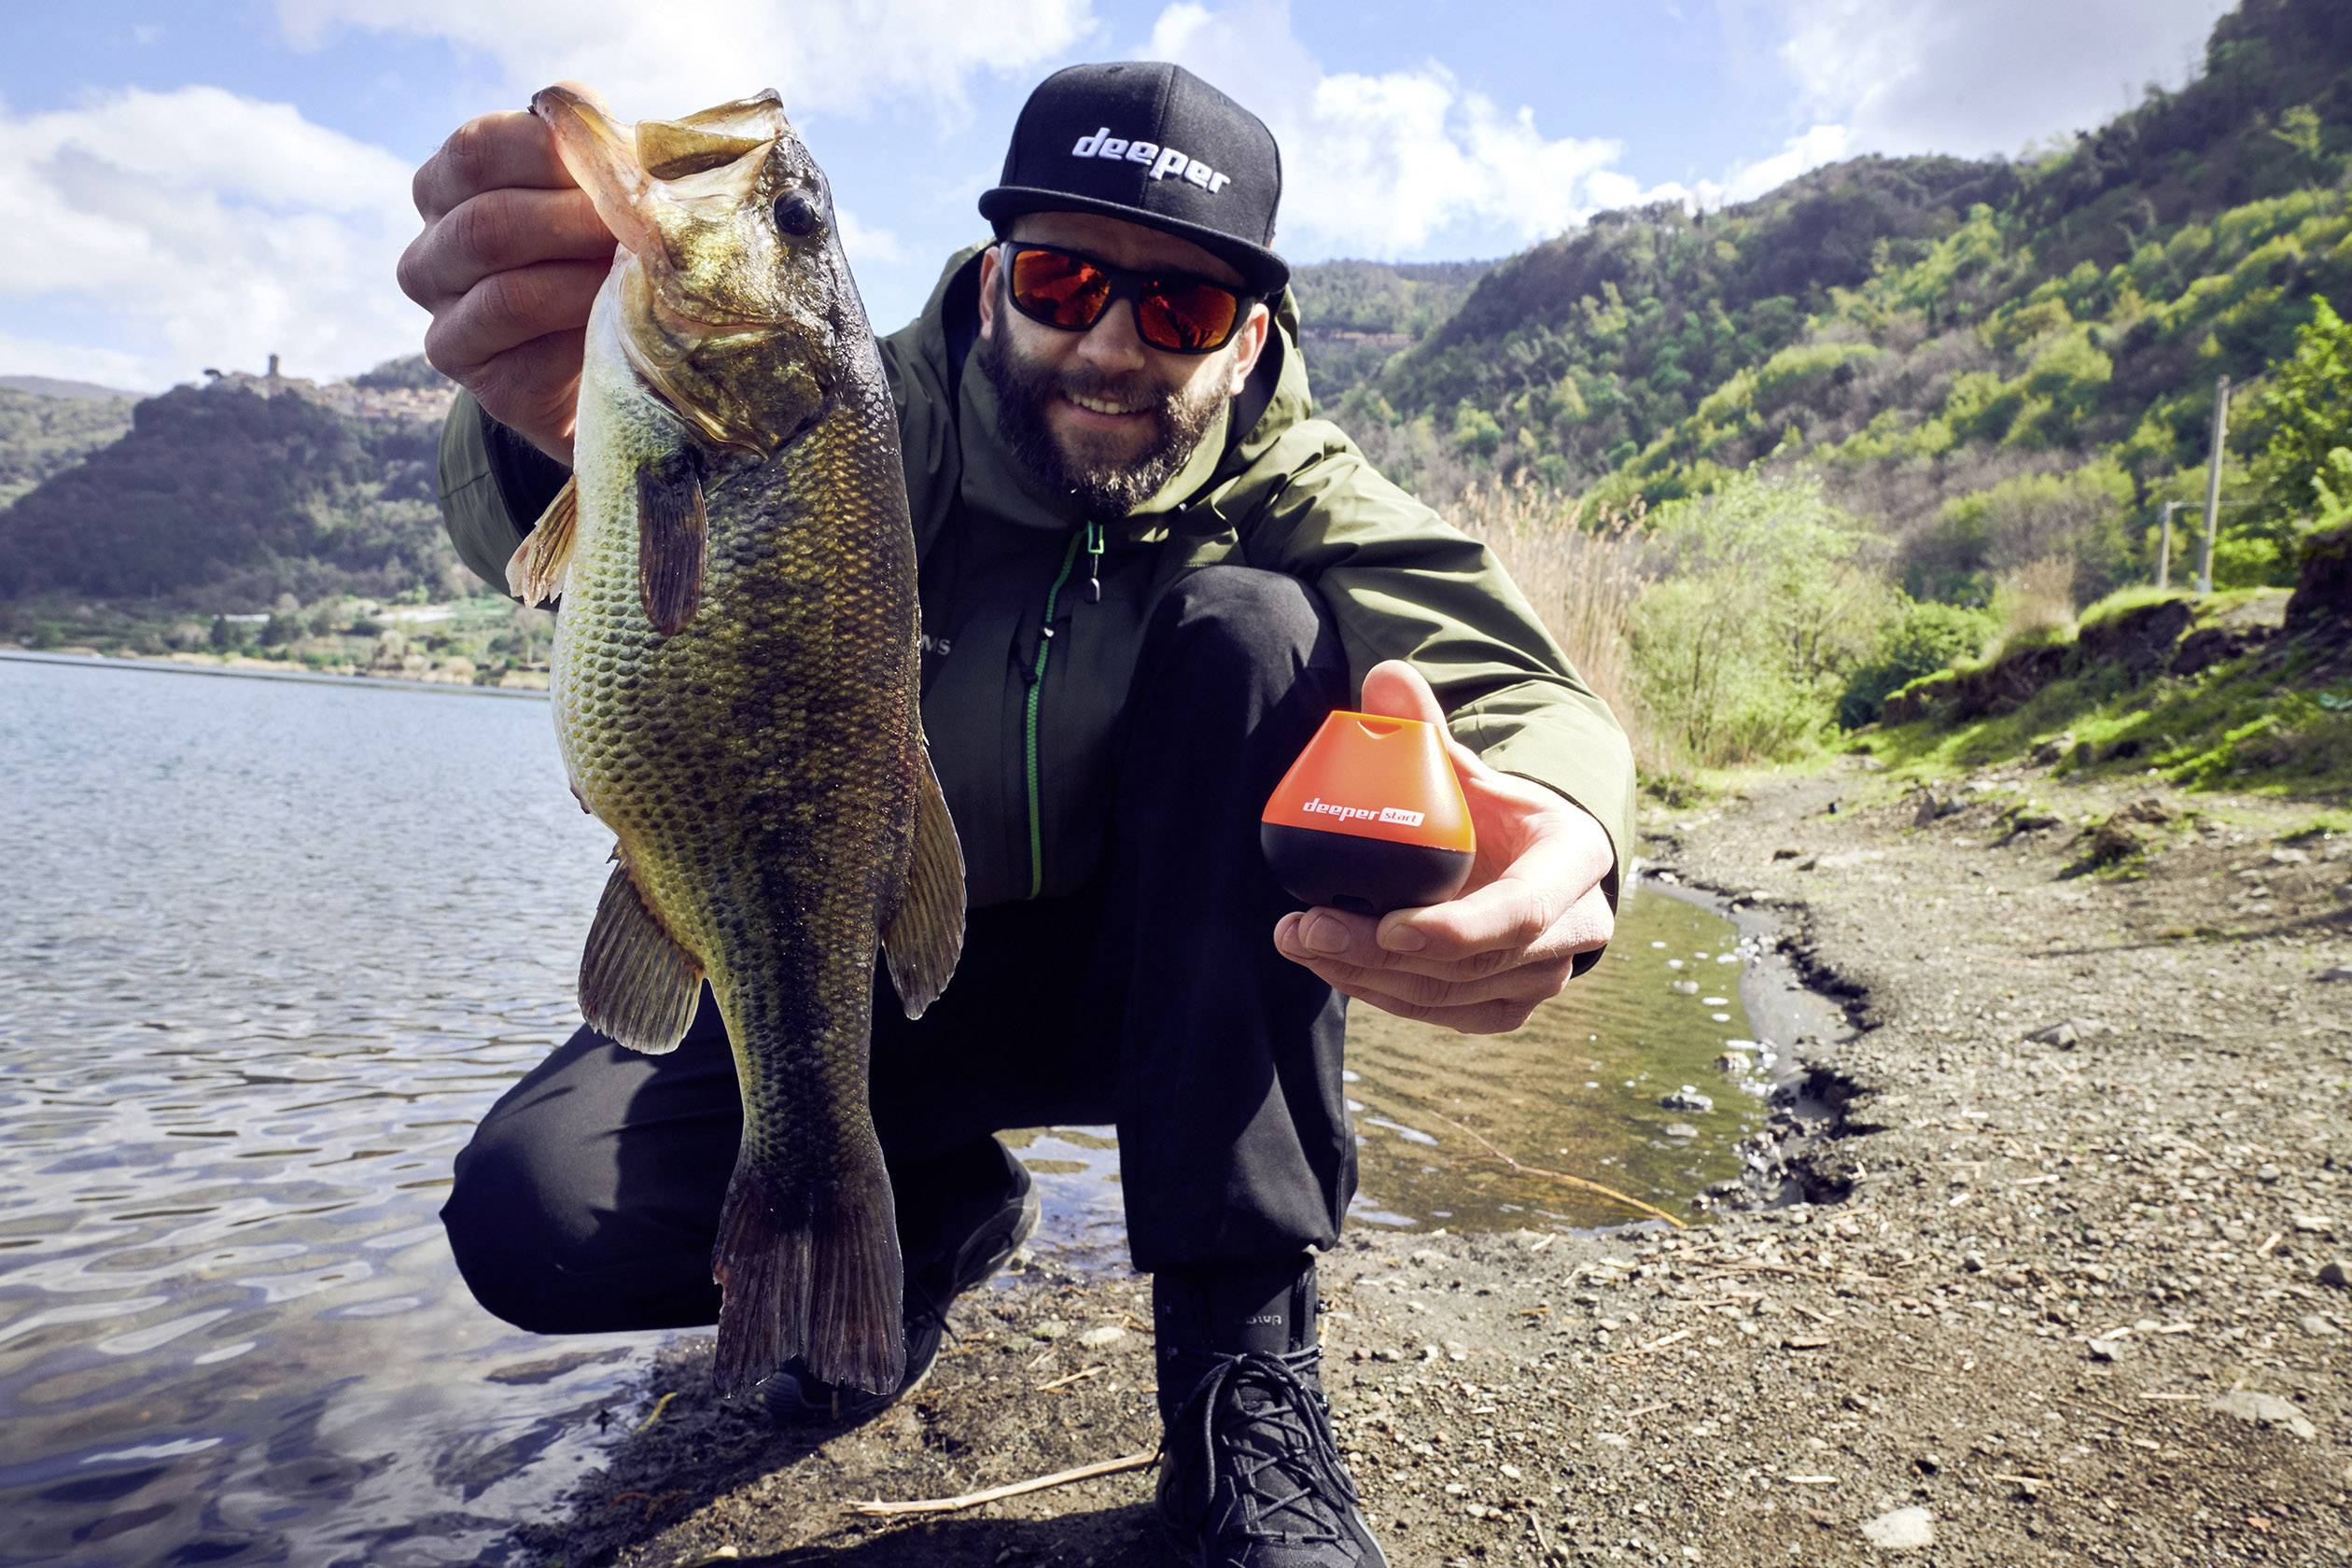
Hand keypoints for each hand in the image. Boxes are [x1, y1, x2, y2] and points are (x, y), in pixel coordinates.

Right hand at [396, 104, 616, 463]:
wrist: (610, 361)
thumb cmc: (602, 254)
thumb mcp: (598, 192)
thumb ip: (598, 158)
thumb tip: (625, 148)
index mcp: (446, 188)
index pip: (477, 149)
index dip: (552, 152)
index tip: (619, 165)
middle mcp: (429, 254)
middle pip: (486, 223)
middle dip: (574, 223)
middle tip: (643, 226)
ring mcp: (446, 323)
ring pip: (508, 297)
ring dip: (585, 285)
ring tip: (640, 277)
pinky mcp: (484, 383)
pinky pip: (533, 361)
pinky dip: (586, 342)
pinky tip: (623, 331)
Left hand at [1272, 660, 1615, 1033]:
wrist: (1535, 863)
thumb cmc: (1501, 813)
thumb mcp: (1473, 770)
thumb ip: (1429, 731)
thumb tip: (1385, 675)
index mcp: (1574, 859)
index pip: (1524, 910)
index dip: (1457, 928)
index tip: (1387, 927)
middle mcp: (1575, 928)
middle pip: (1476, 962)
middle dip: (1380, 955)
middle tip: (1306, 928)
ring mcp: (1545, 976)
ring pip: (1451, 996)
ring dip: (1367, 977)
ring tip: (1299, 939)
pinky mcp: (1510, 1006)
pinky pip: (1444, 1014)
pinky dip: (1383, 994)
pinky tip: (1331, 964)